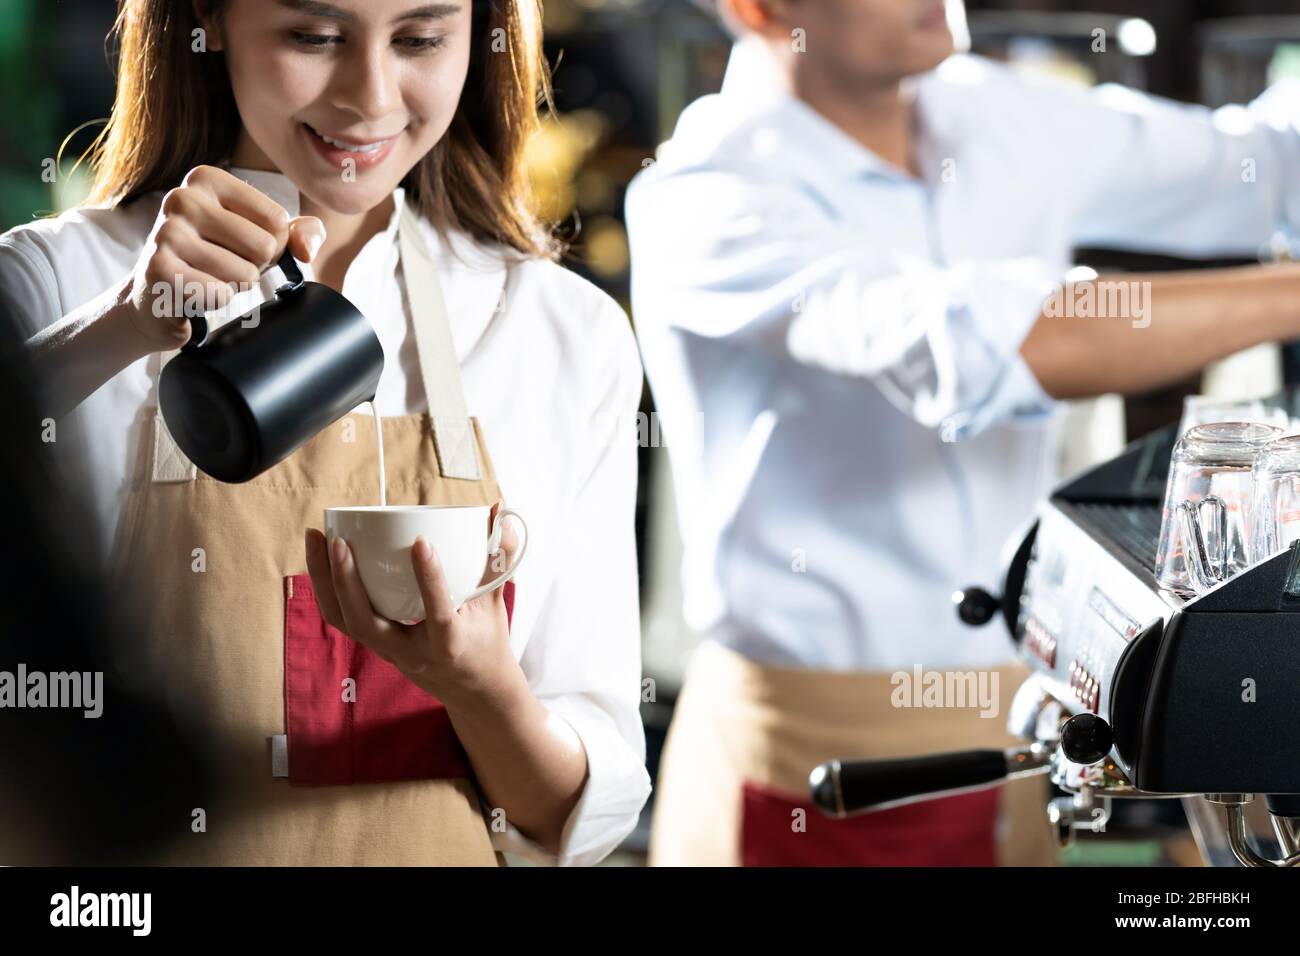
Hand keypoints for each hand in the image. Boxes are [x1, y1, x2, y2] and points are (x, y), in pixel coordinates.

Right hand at [122, 164, 325, 350]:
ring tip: (206, 277)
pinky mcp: (159, 269)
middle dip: (253, 267)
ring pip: (245, 273)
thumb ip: (299, 233)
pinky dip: (216, 300)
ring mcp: (167, 232)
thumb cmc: (214, 260)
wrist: (155, 297)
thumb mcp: (260, 236)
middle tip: (222, 265)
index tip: (239, 246)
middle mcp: (182, 197)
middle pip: (265, 246)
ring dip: (233, 285)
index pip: (277, 220)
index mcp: (206, 178)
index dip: (271, 245)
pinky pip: (221, 294)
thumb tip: (307, 248)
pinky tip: (194, 292)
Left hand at [303, 502, 522, 707]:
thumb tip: (498, 509)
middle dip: (347, 581)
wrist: (473, 690)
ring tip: (315, 538)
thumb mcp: (497, 602)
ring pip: (345, 621)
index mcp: (450, 644)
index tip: (421, 542)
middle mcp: (413, 653)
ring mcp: (389, 651)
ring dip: (324, 581)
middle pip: (367, 623)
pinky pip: (343, 619)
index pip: (438, 614)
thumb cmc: (487, 640)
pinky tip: (320, 556)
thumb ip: (498, 556)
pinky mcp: (376, 646)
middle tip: (339, 540)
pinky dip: (327, 588)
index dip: (429, 579)